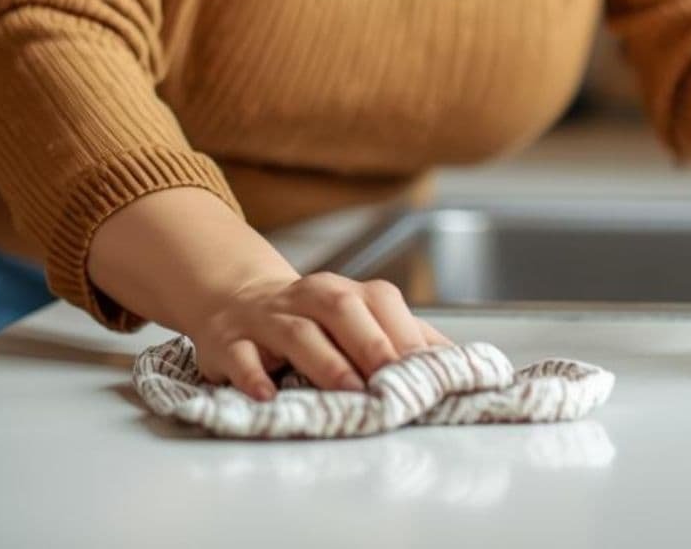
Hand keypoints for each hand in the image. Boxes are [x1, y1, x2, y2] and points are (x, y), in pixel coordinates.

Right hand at [187, 271, 452, 400]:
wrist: (238, 299)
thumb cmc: (313, 319)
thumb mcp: (358, 318)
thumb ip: (405, 337)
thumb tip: (459, 361)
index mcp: (348, 292)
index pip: (382, 304)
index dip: (405, 336)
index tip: (428, 371)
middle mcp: (310, 298)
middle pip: (343, 310)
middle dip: (371, 344)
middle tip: (392, 379)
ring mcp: (268, 318)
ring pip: (298, 334)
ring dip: (325, 363)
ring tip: (348, 391)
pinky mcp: (230, 342)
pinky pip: (241, 356)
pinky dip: (253, 376)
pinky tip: (267, 397)